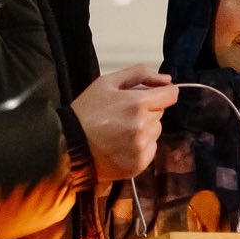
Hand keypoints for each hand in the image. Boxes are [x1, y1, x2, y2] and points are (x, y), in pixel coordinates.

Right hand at [72, 63, 176, 181]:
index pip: (171, 95)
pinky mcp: (139, 164)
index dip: (164, 92)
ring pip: (156, 131)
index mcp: (137, 103)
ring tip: (121, 130)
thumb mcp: (106, 83)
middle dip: (147, 110)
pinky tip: (121, 144)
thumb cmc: (86, 112)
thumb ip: (140, 74)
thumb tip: (167, 79)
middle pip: (160, 112)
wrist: (68, 146)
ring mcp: (141, 147)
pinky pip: (151, 149)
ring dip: (145, 128)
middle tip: (124, 114)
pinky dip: (141, 146)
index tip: (154, 95)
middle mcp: (143, 126)